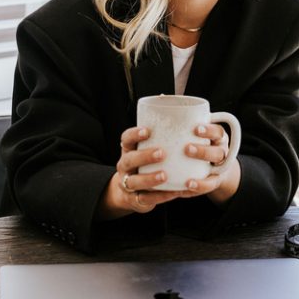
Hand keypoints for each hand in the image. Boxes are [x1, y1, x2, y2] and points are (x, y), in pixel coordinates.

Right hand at [97, 124, 239, 219]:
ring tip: (165, 175)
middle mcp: (125, 166)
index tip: (147, 131)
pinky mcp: (136, 199)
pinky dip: (160, 196)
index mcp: (128, 150)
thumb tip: (168, 99)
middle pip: (129, 160)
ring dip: (149, 178)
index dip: (134, 134)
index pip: (125, 139)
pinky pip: (146, 199)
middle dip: (144, 156)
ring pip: (134, 182)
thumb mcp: (147, 147)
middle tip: (162, 152)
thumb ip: (158, 132)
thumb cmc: (145, 163)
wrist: (130, 193)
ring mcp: (128, 183)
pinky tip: (174, 192)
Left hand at [184, 123, 240, 205]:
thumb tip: (158, 102)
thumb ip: (180, 123)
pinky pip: (210, 185)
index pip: (218, 131)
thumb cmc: (196, 142)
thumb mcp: (192, 132)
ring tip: (188, 172)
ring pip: (217, 169)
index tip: (196, 128)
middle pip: (218, 151)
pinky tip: (187, 185)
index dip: (209, 130)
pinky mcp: (214, 181)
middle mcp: (221, 152)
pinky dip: (200, 186)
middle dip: (203, 151)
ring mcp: (219, 168)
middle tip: (187, 149)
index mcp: (217, 138)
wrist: (211, 166)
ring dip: (201, 175)